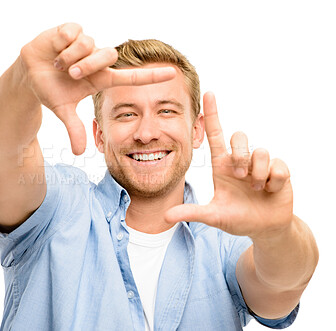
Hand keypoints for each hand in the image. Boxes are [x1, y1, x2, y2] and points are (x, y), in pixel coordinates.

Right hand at [20, 23, 175, 154]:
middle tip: (71, 74)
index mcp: (101, 78)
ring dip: (70, 57)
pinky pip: (73, 32)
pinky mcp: (71, 30)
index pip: (132, 77)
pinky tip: (55, 49)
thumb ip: (74, 128)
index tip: (173, 74)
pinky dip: (61, 43)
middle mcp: (97, 60)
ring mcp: (86, 44)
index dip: (152, 76)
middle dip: (87, 66)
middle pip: (108, 55)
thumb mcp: (63, 110)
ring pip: (90, 44)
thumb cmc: (51, 90)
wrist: (29, 74)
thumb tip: (79, 153)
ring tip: (58, 64)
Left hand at [165, 92, 293, 239]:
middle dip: (240, 156)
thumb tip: (165, 216)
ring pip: (261, 152)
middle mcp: (241, 161)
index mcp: (222, 165)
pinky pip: (279, 166)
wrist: (264, 228)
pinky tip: (270, 191)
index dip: (213, 114)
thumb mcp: (213, 216)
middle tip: (239, 177)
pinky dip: (274, 182)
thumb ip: (192, 213)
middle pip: (239, 136)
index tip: (208, 93)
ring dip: (258, 174)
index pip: (216, 134)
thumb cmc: (237, 218)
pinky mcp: (280, 171)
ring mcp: (260, 165)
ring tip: (256, 189)